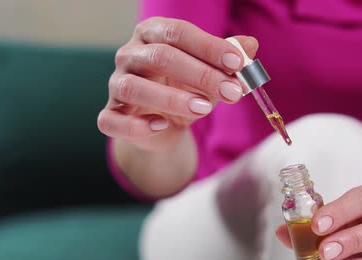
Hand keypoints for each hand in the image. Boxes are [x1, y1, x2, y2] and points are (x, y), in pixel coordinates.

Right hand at [97, 17, 257, 151]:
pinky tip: (162, 125)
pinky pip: (112, 120)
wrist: (165, 124)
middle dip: (201, 74)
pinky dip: (136, 125)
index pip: (178, 32)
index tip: (237, 64)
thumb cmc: (186, 88)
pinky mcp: (111, 114)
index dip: (209, 47)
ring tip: (204, 109)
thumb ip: (229, 59)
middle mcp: (130, 54)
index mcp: (153, 34)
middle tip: (232, 92)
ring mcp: (117, 84)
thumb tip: (250, 45)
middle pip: (160, 57)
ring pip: (135, 87)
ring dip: (172, 98)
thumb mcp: (211, 72)